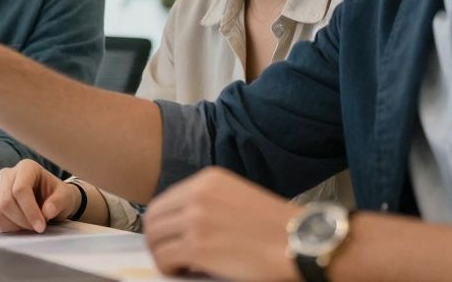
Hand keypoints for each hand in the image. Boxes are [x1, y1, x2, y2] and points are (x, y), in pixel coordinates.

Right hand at [0, 160, 78, 232]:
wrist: (50, 200)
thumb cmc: (57, 196)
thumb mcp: (66, 197)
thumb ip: (59, 202)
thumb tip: (47, 211)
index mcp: (27, 167)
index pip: (20, 189)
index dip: (29, 211)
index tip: (40, 227)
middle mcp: (8, 174)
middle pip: (6, 202)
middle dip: (22, 220)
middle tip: (37, 228)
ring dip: (14, 225)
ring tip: (29, 226)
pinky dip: (6, 227)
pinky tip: (19, 226)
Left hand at [144, 167, 300, 281]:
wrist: (299, 243)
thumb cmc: (275, 227)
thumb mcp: (237, 198)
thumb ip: (207, 204)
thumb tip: (180, 225)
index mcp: (208, 180)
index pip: (163, 201)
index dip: (161, 225)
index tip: (168, 240)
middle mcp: (197, 194)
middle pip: (153, 219)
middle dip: (157, 241)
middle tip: (168, 257)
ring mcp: (195, 219)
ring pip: (155, 240)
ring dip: (163, 256)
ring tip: (179, 266)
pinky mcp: (197, 246)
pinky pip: (165, 258)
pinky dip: (169, 268)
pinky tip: (184, 272)